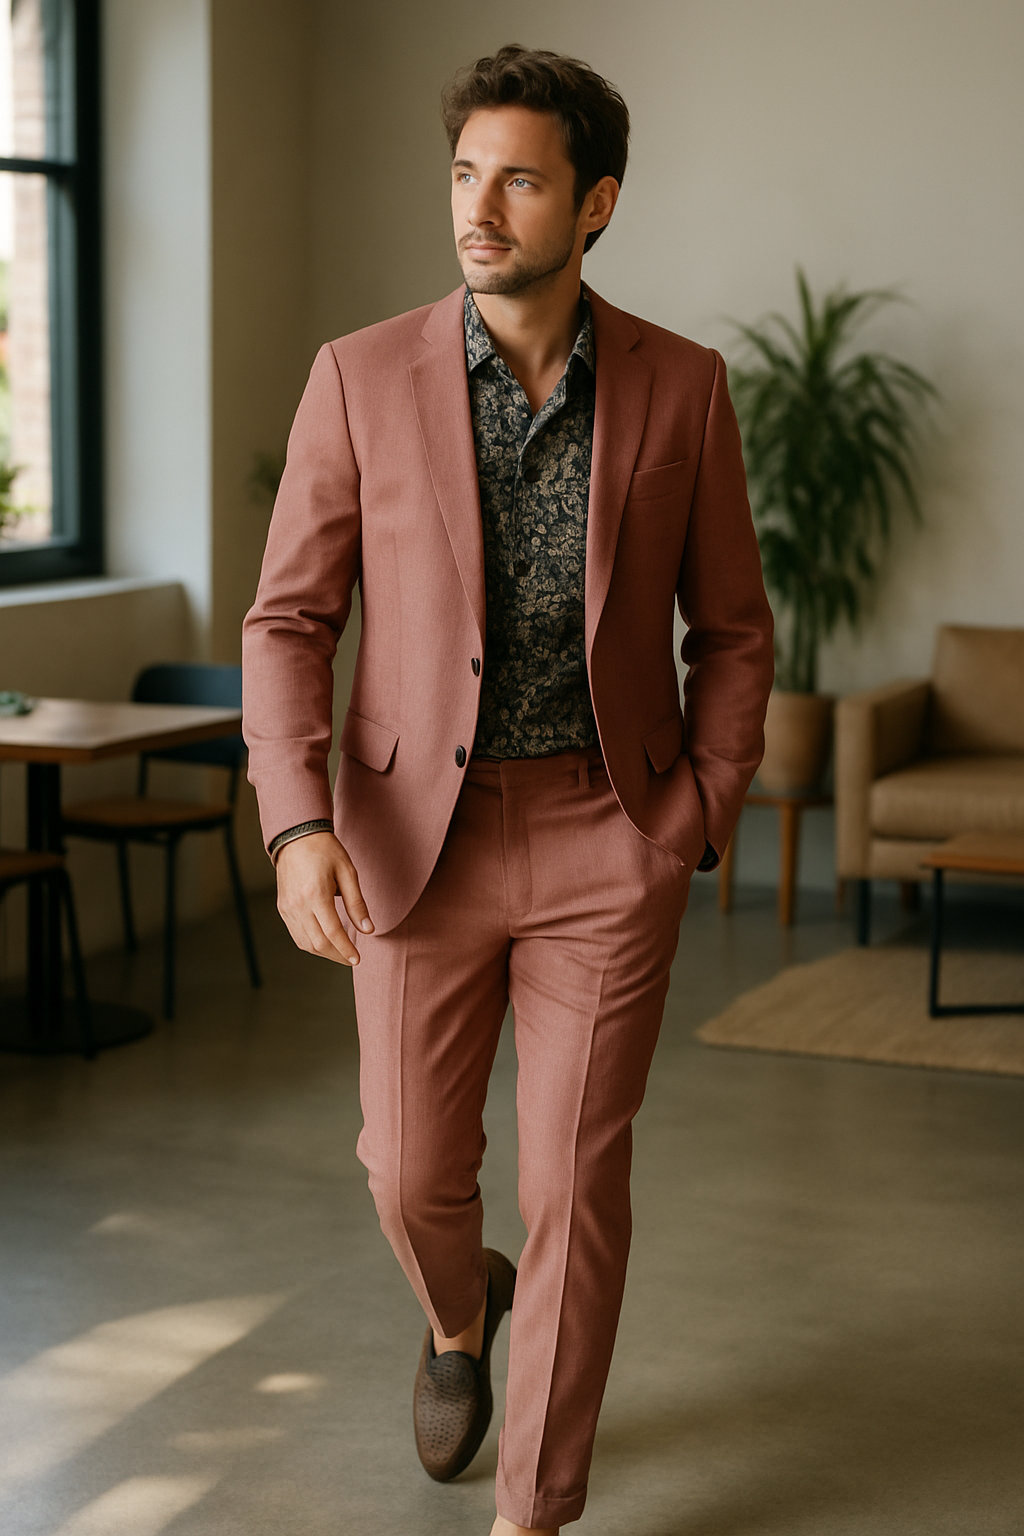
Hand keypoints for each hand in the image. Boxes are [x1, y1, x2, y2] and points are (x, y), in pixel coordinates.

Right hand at [275, 831, 372, 964]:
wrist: (297, 837)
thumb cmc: (325, 851)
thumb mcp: (347, 873)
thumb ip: (357, 904)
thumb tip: (368, 930)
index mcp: (315, 895)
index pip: (333, 933)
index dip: (346, 949)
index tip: (357, 959)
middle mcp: (298, 905)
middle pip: (318, 943)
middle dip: (337, 956)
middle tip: (352, 959)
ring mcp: (287, 908)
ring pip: (305, 943)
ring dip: (324, 953)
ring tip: (340, 952)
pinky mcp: (283, 908)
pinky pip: (296, 935)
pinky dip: (311, 944)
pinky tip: (324, 942)